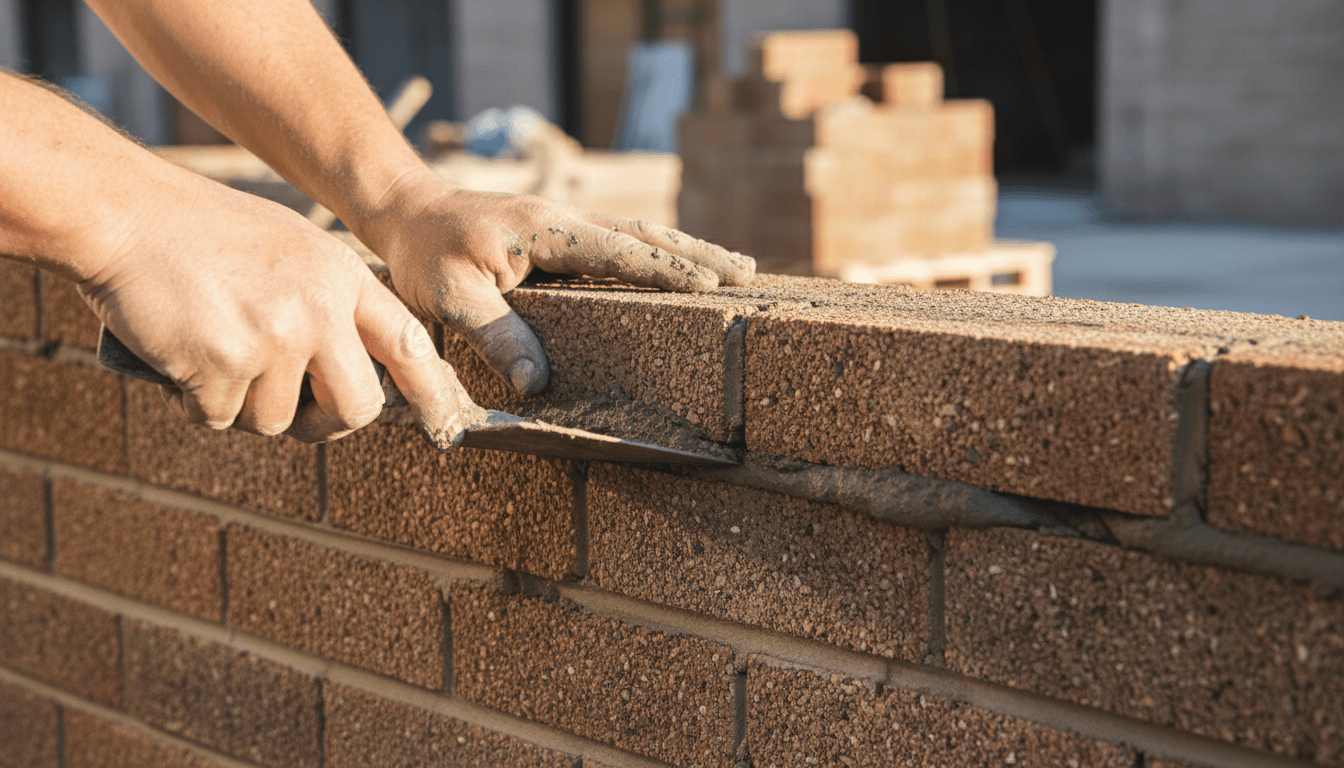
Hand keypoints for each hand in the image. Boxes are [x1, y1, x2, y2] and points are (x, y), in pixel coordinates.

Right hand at [80, 170, 465, 442]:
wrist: (123, 214)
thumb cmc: (200, 233)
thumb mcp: (290, 247)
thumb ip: (328, 300)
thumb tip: (356, 365)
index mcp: (341, 277)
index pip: (408, 343)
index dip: (431, 390)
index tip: (445, 425)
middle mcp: (318, 309)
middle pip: (358, 407)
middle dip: (328, 422)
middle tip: (299, 411)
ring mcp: (272, 339)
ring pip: (276, 420)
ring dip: (243, 402)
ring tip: (214, 344)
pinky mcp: (221, 366)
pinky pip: (220, 418)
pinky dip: (197, 399)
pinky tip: (181, 350)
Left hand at [357, 169, 755, 395]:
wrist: (405, 210)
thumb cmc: (422, 255)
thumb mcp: (448, 297)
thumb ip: (496, 335)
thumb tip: (539, 384)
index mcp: (545, 231)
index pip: (620, 251)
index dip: (665, 270)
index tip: (709, 288)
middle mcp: (564, 220)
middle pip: (646, 235)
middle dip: (699, 255)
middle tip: (747, 275)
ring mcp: (565, 222)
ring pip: (639, 234)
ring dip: (687, 250)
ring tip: (733, 268)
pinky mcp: (560, 232)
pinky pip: (620, 241)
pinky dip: (657, 252)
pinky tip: (675, 267)